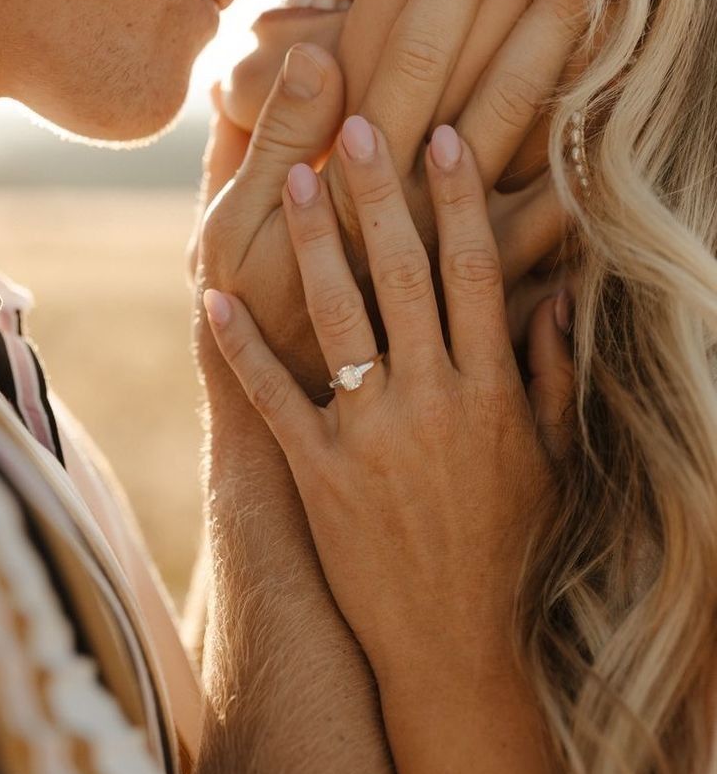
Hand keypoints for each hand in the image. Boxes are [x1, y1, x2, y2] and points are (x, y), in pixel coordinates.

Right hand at [195, 0, 586, 402]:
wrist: (293, 434)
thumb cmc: (254, 317)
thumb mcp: (232, 230)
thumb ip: (271, 144)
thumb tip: (317, 56)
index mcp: (351, 190)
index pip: (407, 71)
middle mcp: (415, 224)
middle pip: (485, 114)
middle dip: (530, 39)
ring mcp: (454, 270)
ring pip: (525, 177)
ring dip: (561, 110)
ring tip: (597, 45)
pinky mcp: (479, 327)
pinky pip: (536, 267)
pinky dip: (569, 219)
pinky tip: (596, 171)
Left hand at [203, 116, 574, 679]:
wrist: (458, 644)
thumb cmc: (511, 547)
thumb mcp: (551, 461)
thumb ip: (556, 375)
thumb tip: (559, 294)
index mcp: (491, 392)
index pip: (473, 274)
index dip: (457, 202)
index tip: (442, 141)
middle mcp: (431, 402)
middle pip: (403, 276)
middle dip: (380, 196)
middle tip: (358, 129)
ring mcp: (370, 438)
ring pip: (337, 320)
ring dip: (315, 246)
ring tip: (296, 181)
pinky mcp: (319, 477)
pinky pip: (272, 401)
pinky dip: (241, 350)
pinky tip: (213, 300)